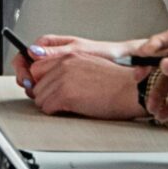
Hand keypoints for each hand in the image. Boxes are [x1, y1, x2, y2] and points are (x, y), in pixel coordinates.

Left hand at [18, 37, 145, 118]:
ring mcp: (63, 79)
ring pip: (40, 97)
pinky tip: (68, 110)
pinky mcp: (65, 95)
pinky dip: (54, 112)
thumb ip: (68, 69)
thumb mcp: (89, 65)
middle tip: (56, 102)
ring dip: (49, 104)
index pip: (37, 67)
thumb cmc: (117, 82)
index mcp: (69, 56)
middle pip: (36, 83)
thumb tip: (52, 81)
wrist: (131, 89)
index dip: (40, 81)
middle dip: (44, 94)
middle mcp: (63, 64)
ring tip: (65, 107)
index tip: (45, 89)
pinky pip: (47, 107)